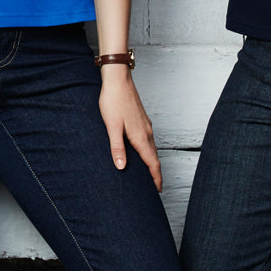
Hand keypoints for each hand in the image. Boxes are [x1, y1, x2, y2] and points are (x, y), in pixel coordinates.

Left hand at [98, 69, 161, 190]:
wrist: (118, 79)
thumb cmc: (113, 101)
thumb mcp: (112, 126)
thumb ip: (117, 147)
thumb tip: (121, 167)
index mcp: (140, 136)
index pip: (152, 162)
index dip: (156, 177)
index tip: (158, 190)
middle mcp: (146, 131)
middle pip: (154, 156)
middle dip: (155, 172)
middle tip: (154, 187)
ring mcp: (145, 124)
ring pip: (152, 147)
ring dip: (152, 161)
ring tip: (148, 173)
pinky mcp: (141, 119)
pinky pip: (148, 139)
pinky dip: (148, 150)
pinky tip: (141, 150)